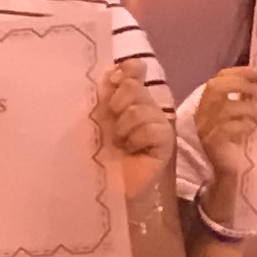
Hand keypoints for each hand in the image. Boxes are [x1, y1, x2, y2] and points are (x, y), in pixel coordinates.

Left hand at [94, 58, 175, 201]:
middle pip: (135, 86)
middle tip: (111, 126)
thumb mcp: (91, 119)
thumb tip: (112, 68)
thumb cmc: (91, 154)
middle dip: (117, 103)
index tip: (114, 80)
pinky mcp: (165, 143)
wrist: (101, 188)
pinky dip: (139, 138)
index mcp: (122, 97)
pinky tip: (132, 150)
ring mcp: (156, 123)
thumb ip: (101, 93)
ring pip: (143, 108)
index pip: (134, 69)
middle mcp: (141, 106)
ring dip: (125, 126)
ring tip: (120, 143)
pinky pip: (155, 128)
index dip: (127, 69)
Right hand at [187, 64, 256, 183]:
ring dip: (247, 107)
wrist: (223, 172)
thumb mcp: (234, 117)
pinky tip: (252, 128)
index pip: (218, 78)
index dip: (239, 72)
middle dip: (240, 83)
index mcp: (207, 104)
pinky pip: (228, 128)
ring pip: (225, 108)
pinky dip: (244, 124)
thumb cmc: (231, 143)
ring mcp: (205, 129)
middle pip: (215, 88)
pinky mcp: (212, 144)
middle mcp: (202, 114)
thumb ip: (240, 100)